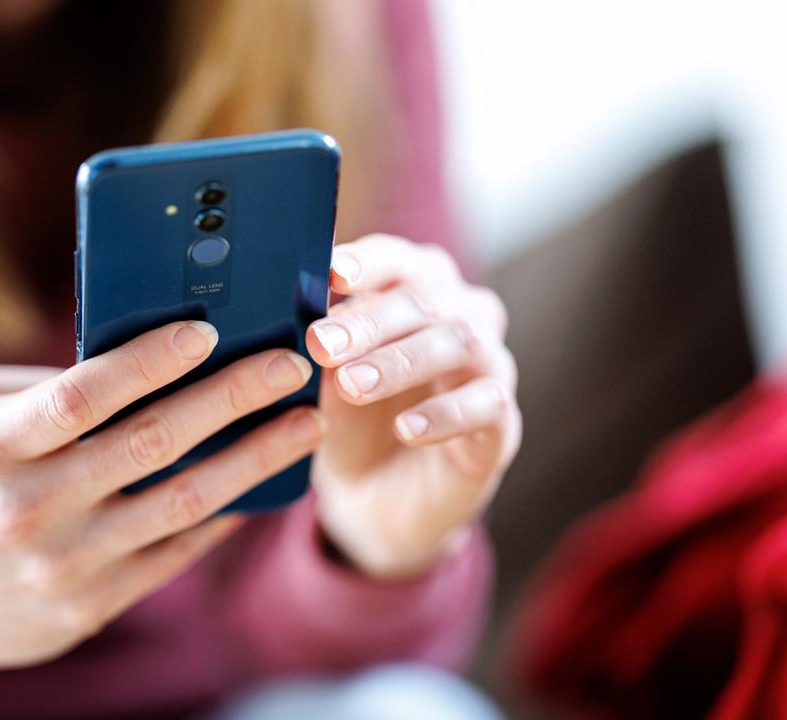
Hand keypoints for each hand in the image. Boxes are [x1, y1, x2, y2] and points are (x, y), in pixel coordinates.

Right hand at [0, 321, 325, 712]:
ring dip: (254, 459)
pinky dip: (225, 514)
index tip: (207, 331)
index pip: (81, 397)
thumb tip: (145, 359)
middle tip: (289, 367)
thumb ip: (46, 390)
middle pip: (150, 442)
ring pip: (181, 502)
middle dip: (231, 398)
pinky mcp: (90, 605)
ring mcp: (63, 564)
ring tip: (303, 425)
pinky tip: (263, 483)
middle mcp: (27, 507)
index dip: (149, 361)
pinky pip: (176, 552)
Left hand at [305, 234, 520, 579]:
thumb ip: (323, 345)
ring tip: (354, 384)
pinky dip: (444, 414)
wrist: (376, 499)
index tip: (333, 274)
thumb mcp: (326, 380)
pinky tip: (406, 429)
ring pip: (460, 343)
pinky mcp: (502, 420)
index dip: (369, 262)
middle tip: (322, 344)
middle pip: (425, 299)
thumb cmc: (351, 418)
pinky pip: (486, 405)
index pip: (398, 259)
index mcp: (417, 289)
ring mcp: (489, 365)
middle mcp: (462, 315)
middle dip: (370, 320)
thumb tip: (296, 315)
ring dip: (401, 361)